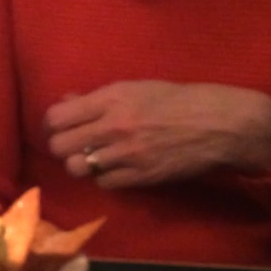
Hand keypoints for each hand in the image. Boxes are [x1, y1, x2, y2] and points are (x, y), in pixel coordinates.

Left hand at [43, 81, 270, 188]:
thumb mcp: (135, 87)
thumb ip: (98, 97)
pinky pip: (104, 183)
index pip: (57, 117)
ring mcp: (127, 154)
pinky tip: (115, 168)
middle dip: (61, 147)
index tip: (58, 127)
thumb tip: (66, 102)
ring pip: (78, 168)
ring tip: (93, 158)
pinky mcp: (141, 176)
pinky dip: (105, 177)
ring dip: (81, 164)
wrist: (218, 124)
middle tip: (72, 145)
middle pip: (60, 147)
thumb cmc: (177, 99)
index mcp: (111, 98)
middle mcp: (114, 126)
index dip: (52, 125)